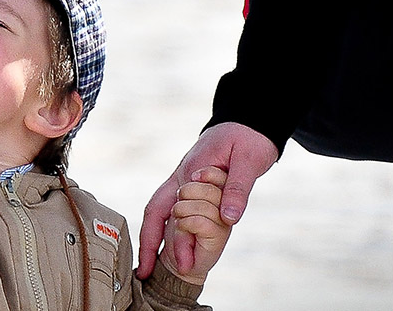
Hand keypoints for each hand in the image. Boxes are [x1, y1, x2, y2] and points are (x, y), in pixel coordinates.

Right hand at [137, 122, 275, 278]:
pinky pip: (170, 207)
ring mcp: (181, 179)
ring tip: (148, 265)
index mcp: (191, 171)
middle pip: (155, 212)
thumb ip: (237, 189)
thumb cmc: (247, 138)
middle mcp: (180, 176)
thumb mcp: (248, 162)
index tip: (181, 266)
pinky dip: (164, 227)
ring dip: (154, 237)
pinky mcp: (188, 182)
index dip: (174, 241)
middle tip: (144, 272)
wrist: (246, 120)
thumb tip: (229, 218)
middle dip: (148, 243)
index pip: (174, 211)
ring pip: (159, 211)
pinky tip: (165, 243)